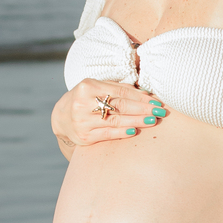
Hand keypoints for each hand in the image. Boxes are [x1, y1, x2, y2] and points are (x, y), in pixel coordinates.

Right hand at [52, 79, 166, 154]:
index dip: (140, 97)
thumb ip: (118, 88)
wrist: (62, 117)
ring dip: (137, 121)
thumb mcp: (97, 87)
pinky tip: (134, 131)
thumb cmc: (87, 99)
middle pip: (120, 106)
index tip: (156, 101)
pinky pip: (107, 134)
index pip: (120, 92)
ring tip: (153, 121)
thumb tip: (145, 93)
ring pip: (115, 121)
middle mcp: (83, 103)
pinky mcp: (84, 136)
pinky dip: (122, 133)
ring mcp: (83, 120)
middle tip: (160, 112)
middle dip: (143, 109)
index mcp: (88, 86)